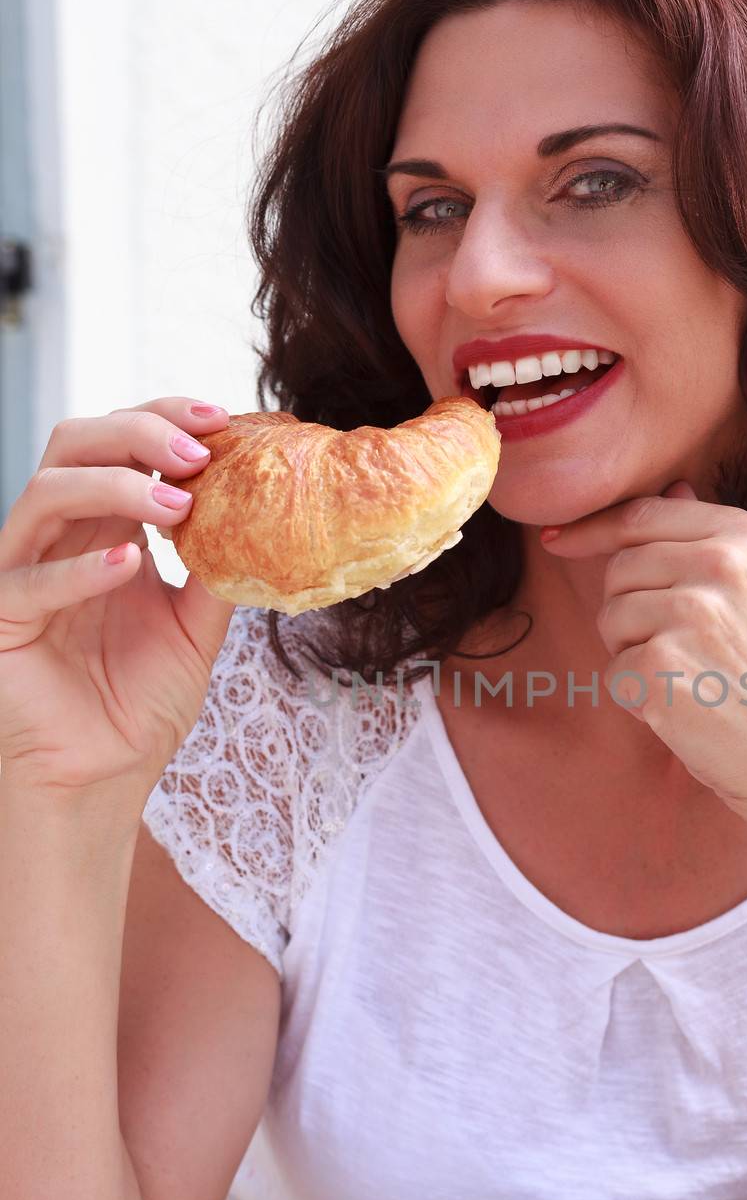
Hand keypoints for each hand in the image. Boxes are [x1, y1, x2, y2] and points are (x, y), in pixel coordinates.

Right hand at [0, 397, 235, 796]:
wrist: (102, 778)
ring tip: (177, 505)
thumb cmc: (139, 704)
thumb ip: (219, 572)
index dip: (165, 420)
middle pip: (75, 444)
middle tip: (200, 452)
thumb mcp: (197, 629)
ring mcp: (22, 573)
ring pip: (45, 492)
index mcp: (103, 528)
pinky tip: (129, 563)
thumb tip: (267, 519)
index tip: (224, 420)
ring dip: (115, 485)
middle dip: (139, 432)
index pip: (121, 445)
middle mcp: (58, 538)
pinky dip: (79, 568)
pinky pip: (29, 580)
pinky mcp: (0, 620)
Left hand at [541, 479, 746, 829]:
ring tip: (691, 683)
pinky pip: (614, 672)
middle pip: (621, 569)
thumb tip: (673, 487)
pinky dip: (637, 699)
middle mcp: (721, 564)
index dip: (594, 529)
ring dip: (633, 655)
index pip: (645, 516)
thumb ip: (720, 542)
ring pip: (611, 618)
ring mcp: (690, 614)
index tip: (559, 541)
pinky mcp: (661, 667)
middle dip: (630, 611)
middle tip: (680, 655)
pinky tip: (685, 712)